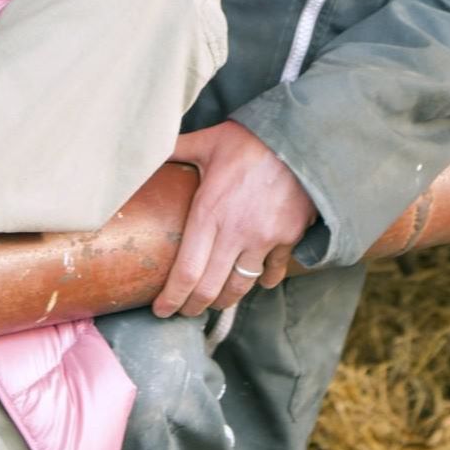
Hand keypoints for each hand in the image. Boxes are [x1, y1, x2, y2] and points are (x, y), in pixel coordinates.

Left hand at [152, 122, 315, 317]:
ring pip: (240, 285)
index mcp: (208, 212)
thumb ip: (177, 148)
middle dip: (193, 307)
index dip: (171, 299)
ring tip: (216, 302)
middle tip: (185, 311)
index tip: (161, 311)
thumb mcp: (207, 141)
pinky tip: (257, 282)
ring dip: (225, 300)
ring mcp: (264, 238)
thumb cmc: (249, 139)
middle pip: (210, 289)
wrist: (300, 138)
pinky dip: (264, 281)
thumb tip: (149, 145)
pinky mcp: (288, 237)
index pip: (185, 272)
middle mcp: (235, 232)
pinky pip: (273, 271)